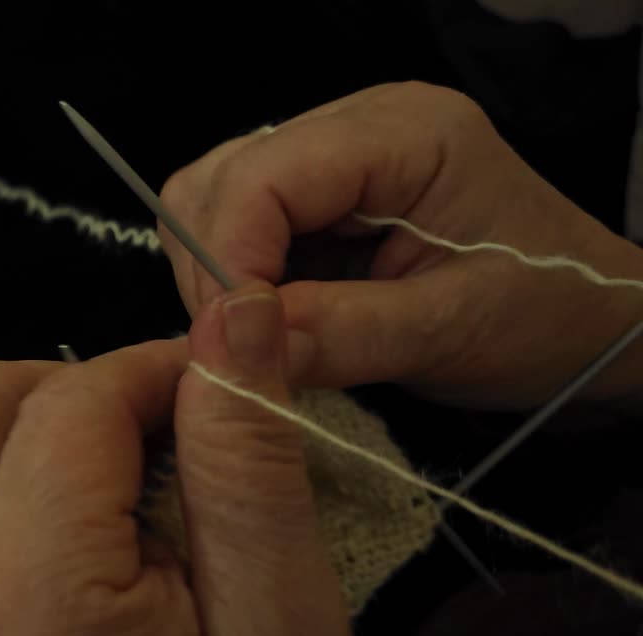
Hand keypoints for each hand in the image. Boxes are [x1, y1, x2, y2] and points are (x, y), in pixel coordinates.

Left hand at [0, 280, 358, 635]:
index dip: (159, 369)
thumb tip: (233, 313)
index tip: (231, 393)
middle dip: (81, 391)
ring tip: (146, 507)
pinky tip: (104, 559)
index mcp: (26, 604)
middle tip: (179, 447)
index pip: (68, 403)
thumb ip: (247, 461)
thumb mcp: (282, 630)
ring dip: (48, 438)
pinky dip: (26, 497)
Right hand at [157, 81, 642, 410]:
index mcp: (405, 134)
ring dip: (221, 276)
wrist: (586, 320)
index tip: (231, 340)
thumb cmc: (544, 316)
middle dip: (216, 270)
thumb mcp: (449, 332)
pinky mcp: (319, 193)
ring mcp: (333, 155)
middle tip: (244, 348)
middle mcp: (358, 125)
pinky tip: (282, 315)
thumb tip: (233, 345)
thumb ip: (341, 335)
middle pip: (220, 179)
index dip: (228, 258)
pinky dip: (239, 280)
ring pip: (212, 200)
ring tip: (269, 334)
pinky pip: (237, 227)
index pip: (265, 175)